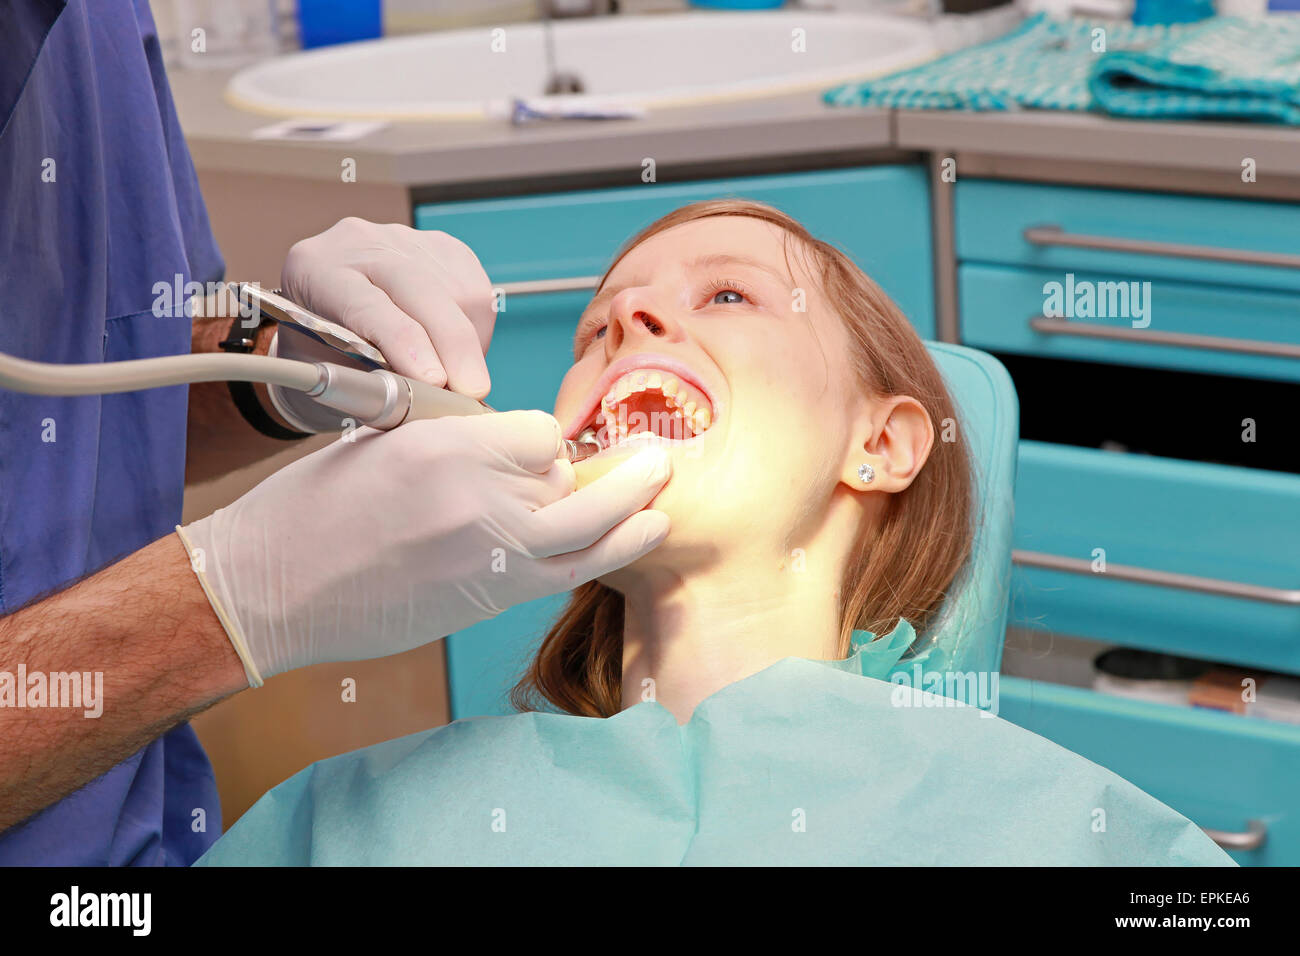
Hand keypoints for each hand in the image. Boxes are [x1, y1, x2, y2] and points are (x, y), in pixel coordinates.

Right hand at [177, 410, 670, 684]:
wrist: (273, 590)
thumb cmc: (312, 510)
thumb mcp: (383, 442)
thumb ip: (458, 442)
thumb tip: (519, 451)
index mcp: (444, 447)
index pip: (540, 432)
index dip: (545, 439)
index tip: (538, 448)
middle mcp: (477, 499)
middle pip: (574, 478)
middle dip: (621, 468)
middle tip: (654, 458)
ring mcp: (488, 555)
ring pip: (590, 527)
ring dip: (633, 509)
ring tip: (662, 491)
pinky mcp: (489, 600)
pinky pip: (570, 571)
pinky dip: (614, 550)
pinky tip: (642, 533)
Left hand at [279, 217, 495, 396]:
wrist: (325, 309)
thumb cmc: (321, 349)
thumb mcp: (327, 366)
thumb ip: (368, 380)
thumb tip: (423, 400)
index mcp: (317, 269)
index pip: (368, 305)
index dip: (406, 344)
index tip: (436, 381)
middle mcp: (362, 243)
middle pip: (422, 290)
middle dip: (455, 345)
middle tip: (473, 390)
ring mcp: (406, 239)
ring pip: (459, 293)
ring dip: (470, 345)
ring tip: (459, 377)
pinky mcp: (443, 246)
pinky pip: (477, 291)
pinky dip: (477, 330)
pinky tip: (461, 350)